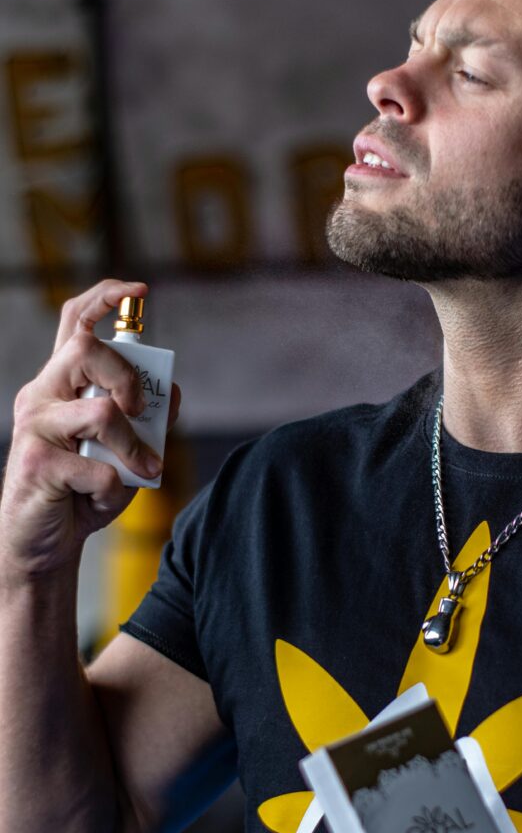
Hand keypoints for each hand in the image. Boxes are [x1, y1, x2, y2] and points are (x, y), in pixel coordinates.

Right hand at [0, 279, 180, 575]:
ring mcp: (35, 428)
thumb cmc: (83, 490)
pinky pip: (99, 468)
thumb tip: (176, 393)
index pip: (75, 323)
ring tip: (141, 469)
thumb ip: (146, 421)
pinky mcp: (37, 464)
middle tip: (140, 410)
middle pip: (88, 352)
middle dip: (129, 378)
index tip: (140, 290)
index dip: (106, 298)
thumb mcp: (123, 451)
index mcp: (61, 384)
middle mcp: (42, 396)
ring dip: (135, 447)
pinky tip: (101, 498)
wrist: (44, 543)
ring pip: (102, 413)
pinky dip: (115, 488)